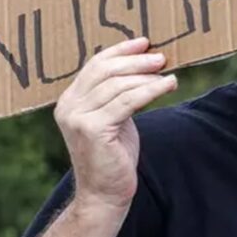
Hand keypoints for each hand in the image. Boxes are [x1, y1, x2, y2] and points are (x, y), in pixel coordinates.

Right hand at [53, 37, 176, 212]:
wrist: (103, 195)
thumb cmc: (112, 157)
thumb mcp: (112, 120)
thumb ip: (115, 96)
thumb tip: (142, 67)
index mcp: (69, 101)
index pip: (94, 65)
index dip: (119, 51)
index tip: (142, 42)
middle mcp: (68, 106)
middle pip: (104, 71)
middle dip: (135, 60)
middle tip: (161, 56)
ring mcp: (78, 118)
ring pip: (117, 85)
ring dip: (146, 75)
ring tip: (168, 72)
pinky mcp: (93, 129)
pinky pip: (127, 101)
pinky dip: (151, 90)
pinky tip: (168, 85)